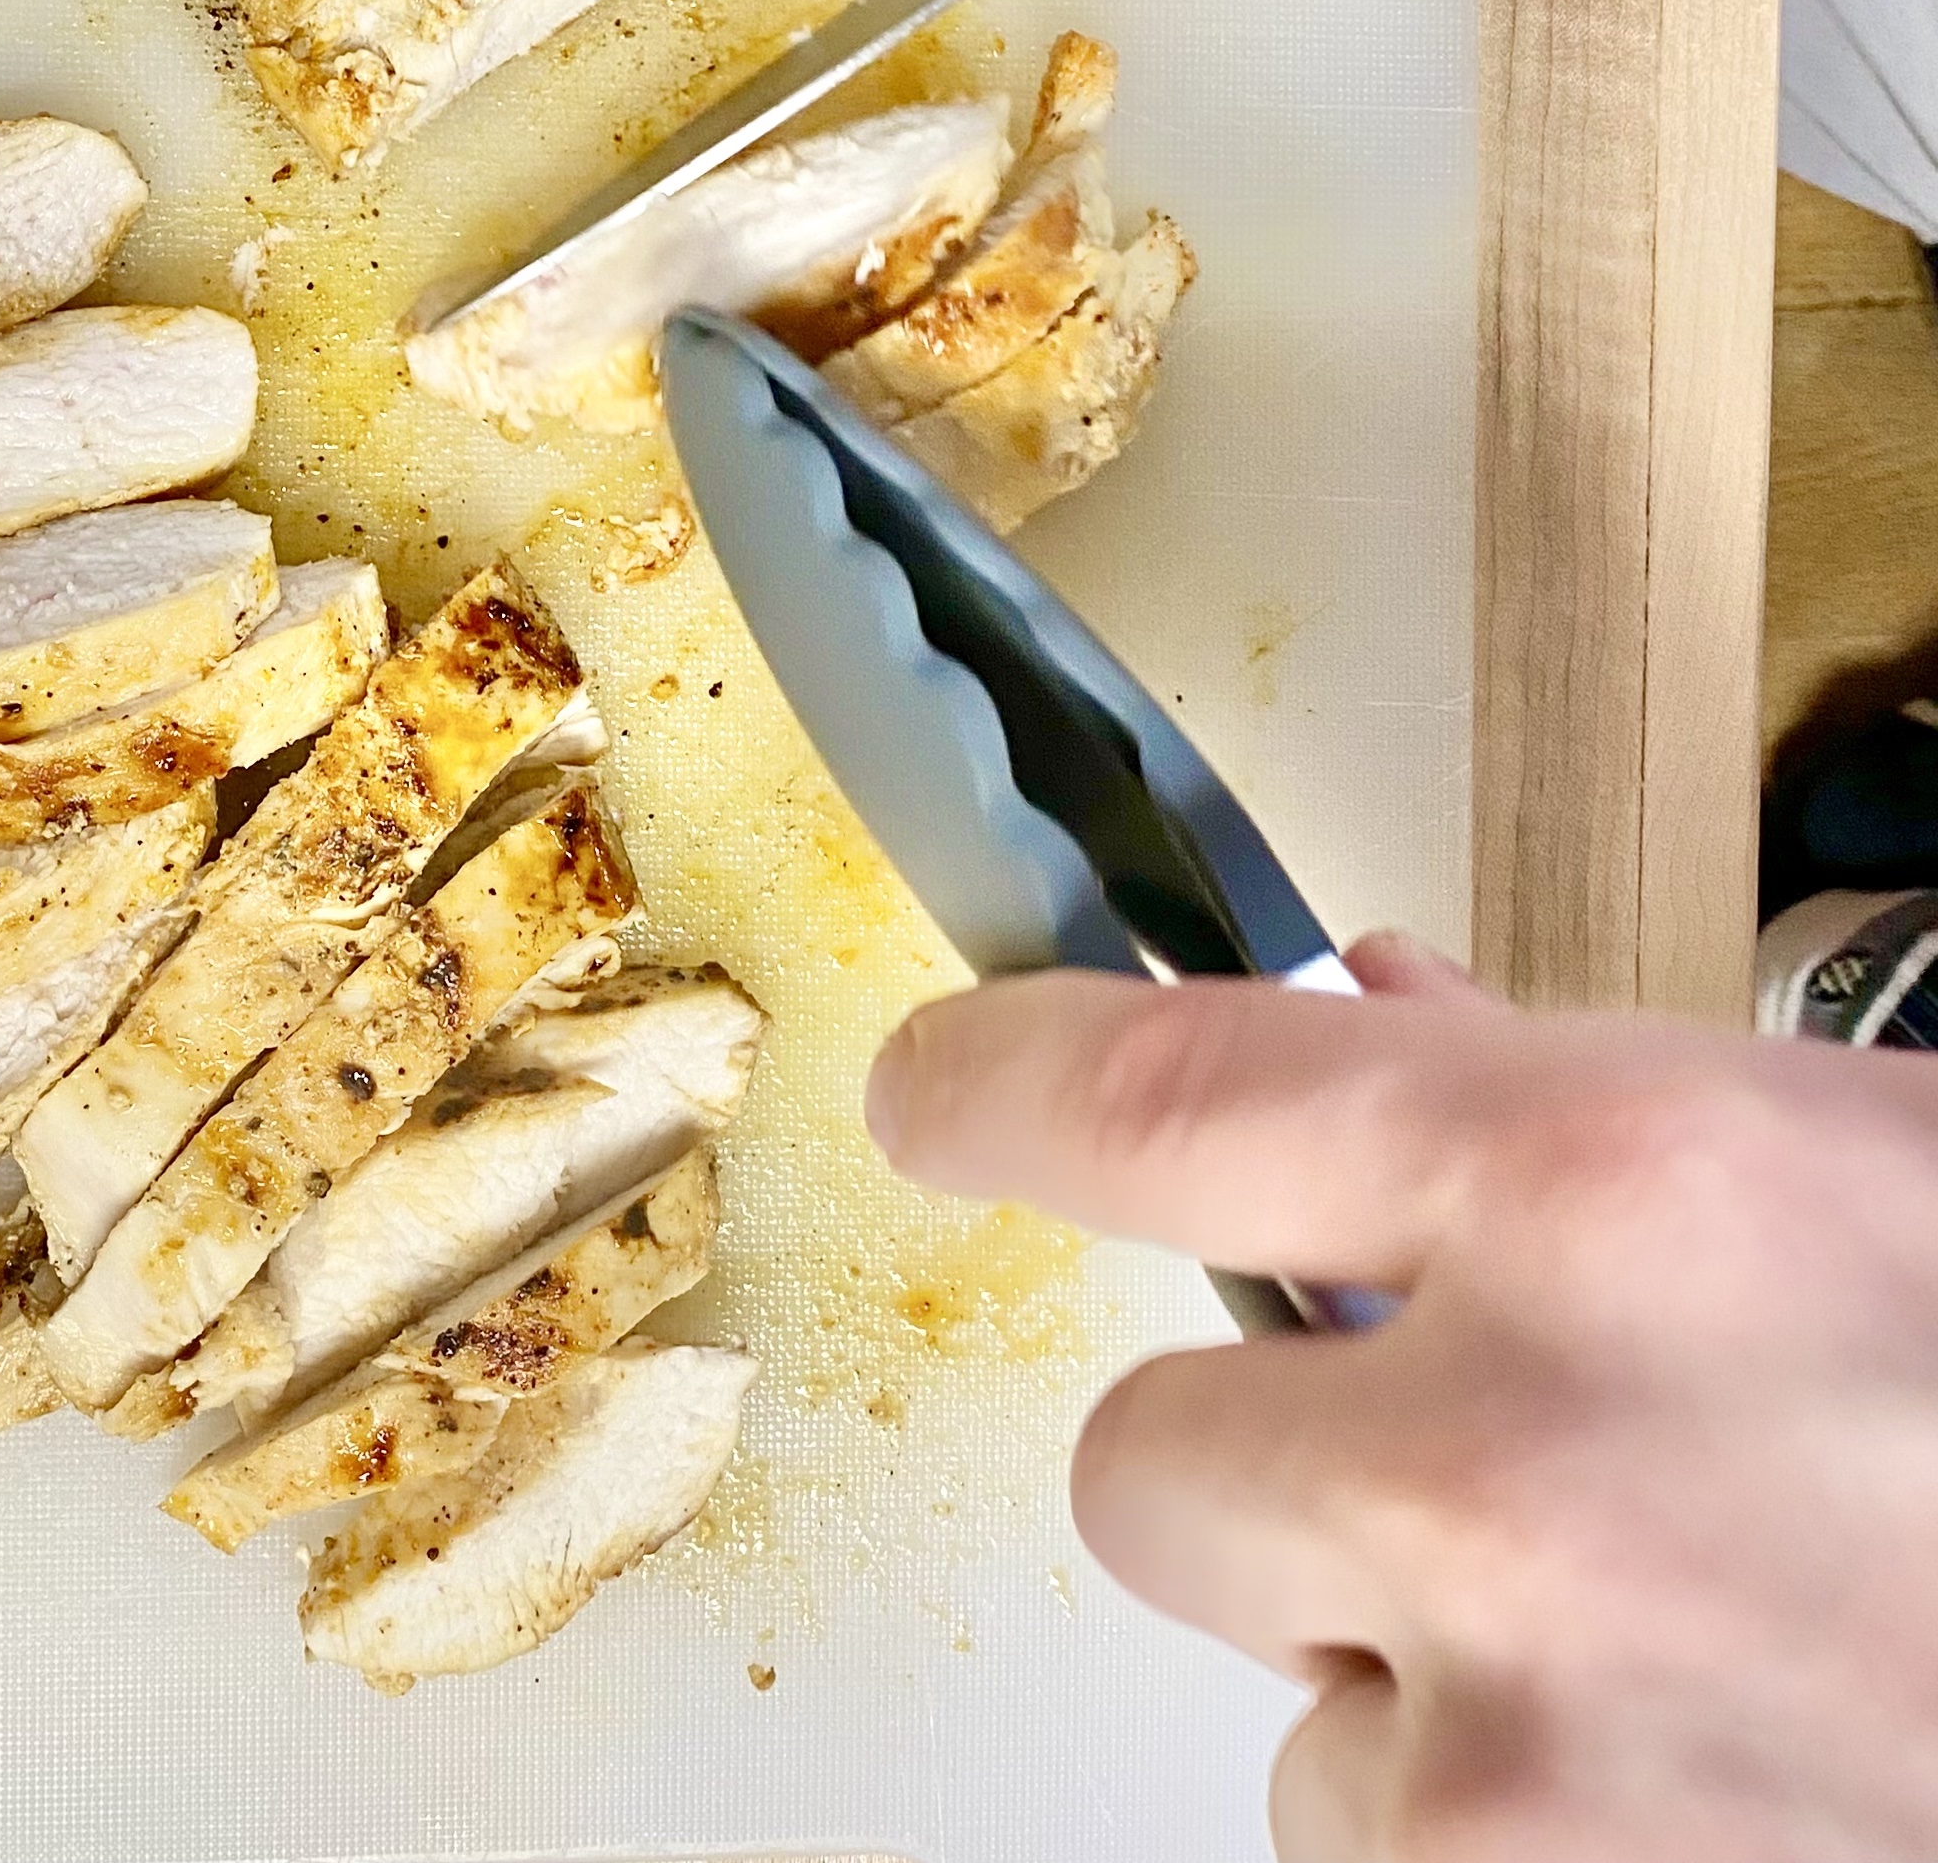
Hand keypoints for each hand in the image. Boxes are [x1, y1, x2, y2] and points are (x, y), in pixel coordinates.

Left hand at [866, 934, 1937, 1859]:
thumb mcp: (1848, 1179)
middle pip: (1144, 1467)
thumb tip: (1343, 1003)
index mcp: (1612, 1193)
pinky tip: (1710, 1799)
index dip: (997, 1089)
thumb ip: (1554, 1094)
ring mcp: (1536, 1762)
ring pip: (1276, 1703)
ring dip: (1415, 1684)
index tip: (935, 1100)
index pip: (1149, 1099)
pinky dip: (1503, 1845)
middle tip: (1492, 1488)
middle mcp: (1524, 1471)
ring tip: (1685, 1672)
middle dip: (1277, 1479)